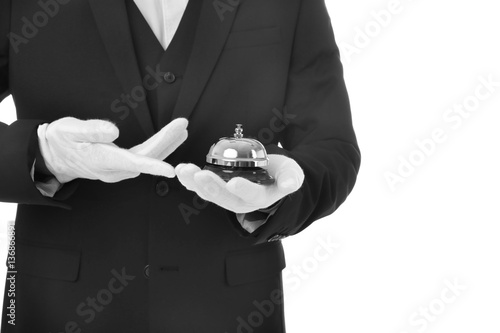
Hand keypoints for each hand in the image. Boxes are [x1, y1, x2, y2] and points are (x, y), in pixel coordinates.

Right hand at [38, 117, 187, 183]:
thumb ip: (91, 130)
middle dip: (167, 141)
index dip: (153, 166)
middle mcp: (114, 169)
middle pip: (146, 157)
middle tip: (182, 124)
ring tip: (182, 129)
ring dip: (166, 144)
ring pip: (147, 158)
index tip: (171, 170)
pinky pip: (144, 158)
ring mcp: (118, 170)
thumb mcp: (70, 130)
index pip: (132, 163)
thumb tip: (114, 131)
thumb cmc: (61, 140)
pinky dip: (158, 148)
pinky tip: (168, 139)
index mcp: (102, 159)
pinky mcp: (121, 166)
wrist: (53, 155)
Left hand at [175, 154, 303, 213]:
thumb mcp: (291, 173)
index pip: (253, 195)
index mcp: (261, 197)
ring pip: (209, 193)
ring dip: (195, 183)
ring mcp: (227, 196)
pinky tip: (180, 170)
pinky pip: (201, 187)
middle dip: (212, 187)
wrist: (270, 176)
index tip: (235, 182)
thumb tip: (289, 185)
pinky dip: (189, 180)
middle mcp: (242, 201)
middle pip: (225, 197)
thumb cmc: (281, 174)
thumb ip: (291, 178)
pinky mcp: (216, 189)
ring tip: (184, 170)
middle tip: (200, 175)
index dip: (244, 189)